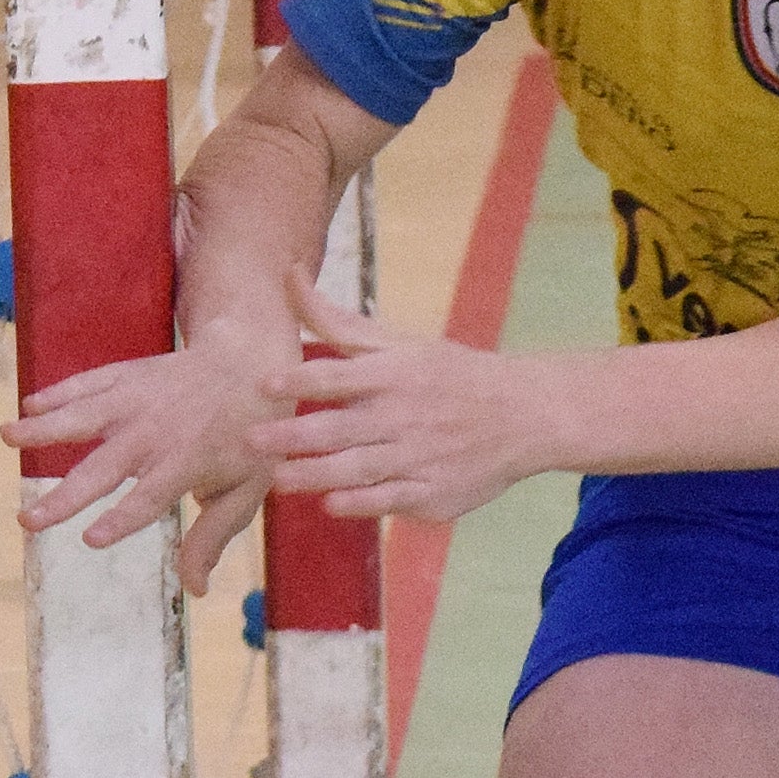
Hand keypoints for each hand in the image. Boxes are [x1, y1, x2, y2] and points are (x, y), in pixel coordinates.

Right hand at [5, 327, 284, 585]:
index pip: (150, 497)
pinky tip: (28, 407)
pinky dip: (59, 393)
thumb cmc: (249, 438)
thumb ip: (214, 536)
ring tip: (7, 436)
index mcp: (187, 462)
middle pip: (104, 468)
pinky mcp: (127, 377)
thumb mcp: (247, 489)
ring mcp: (138, 401)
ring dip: (45, 428)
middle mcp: (156, 432)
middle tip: (28, 521)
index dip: (122, 518)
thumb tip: (197, 591)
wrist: (252, 363)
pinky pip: (89, 384)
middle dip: (65, 496)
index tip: (91, 539)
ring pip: (85, 416)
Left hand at [244, 269, 563, 525]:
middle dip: (293, 435)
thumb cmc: (452, 375)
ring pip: (358, 468)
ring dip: (315, 474)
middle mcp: (404, 415)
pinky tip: (330, 503)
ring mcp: (420, 456)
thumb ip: (336, 321)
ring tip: (278, 480)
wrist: (528, 414)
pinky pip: (391, 500)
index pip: (339, 374)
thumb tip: (287, 274)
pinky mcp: (434, 493)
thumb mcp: (400, 343)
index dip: (300, 378)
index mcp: (395, 373)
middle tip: (250, 441)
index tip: (264, 383)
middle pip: (340, 427)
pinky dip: (360, 502)